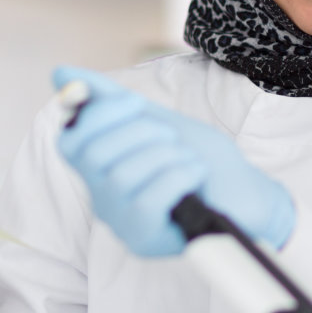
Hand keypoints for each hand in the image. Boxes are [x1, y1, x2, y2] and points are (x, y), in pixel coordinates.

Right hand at [53, 66, 294, 255]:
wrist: (250, 197)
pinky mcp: (144, 239)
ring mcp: (121, 223)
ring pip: (124, 175)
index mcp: (102, 172)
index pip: (70, 141)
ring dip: (169, 156)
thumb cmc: (202, 162)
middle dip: (140, 131)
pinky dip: (180, 178)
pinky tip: (197, 180)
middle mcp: (103, 199)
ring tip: (190, 162)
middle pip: (92, 154)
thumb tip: (61, 73)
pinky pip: (148, 200)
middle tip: (171, 138)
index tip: (135, 102)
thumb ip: (112, 101)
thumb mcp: (158, 121)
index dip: (98, 114)